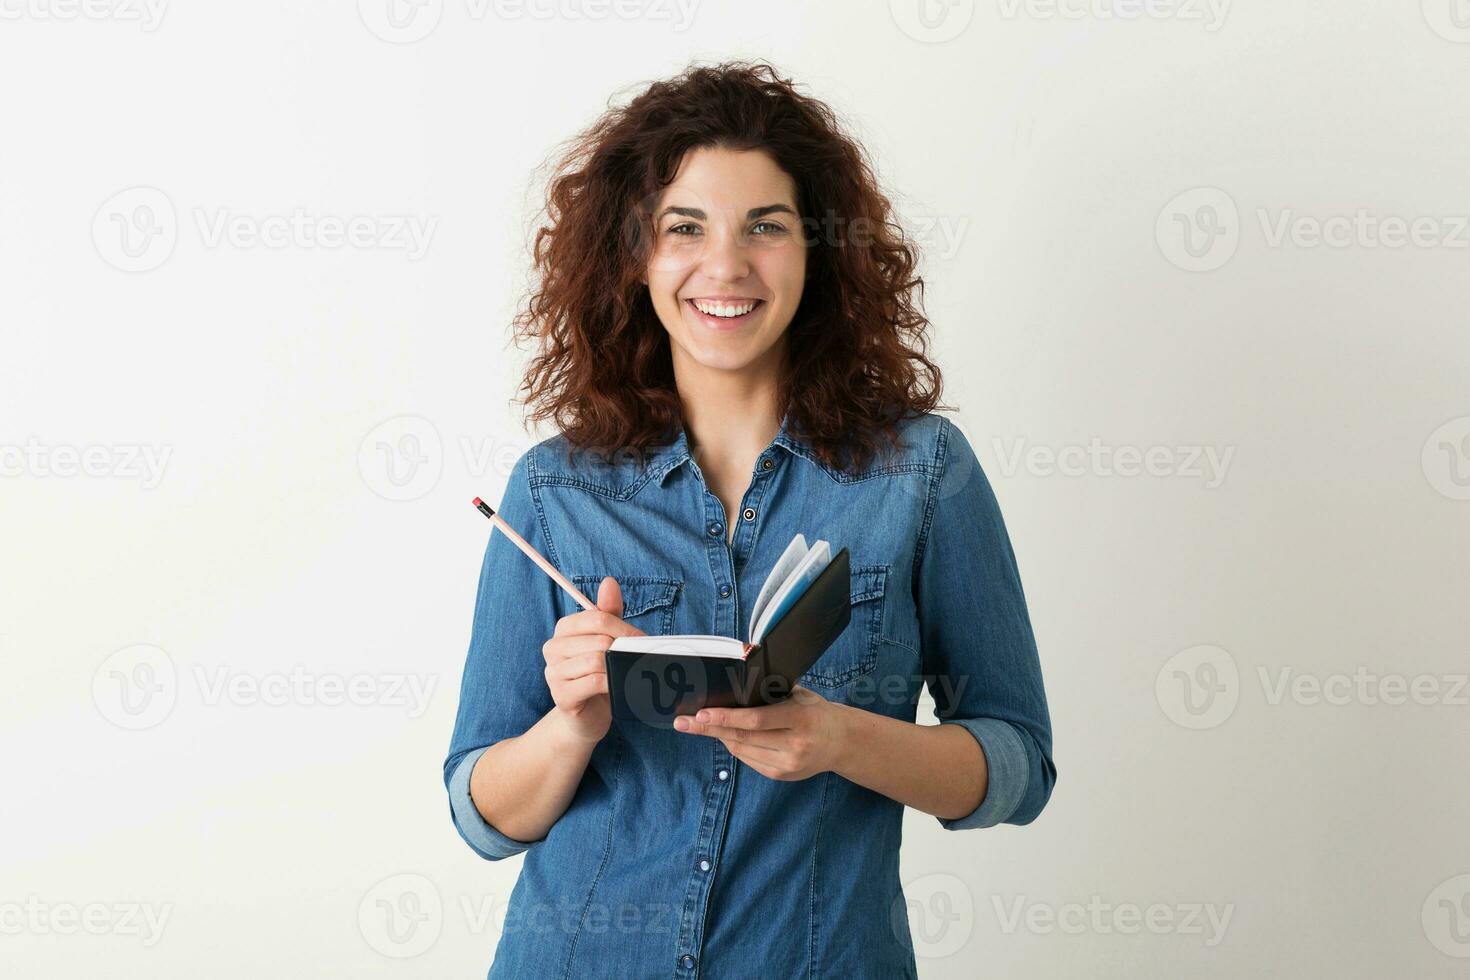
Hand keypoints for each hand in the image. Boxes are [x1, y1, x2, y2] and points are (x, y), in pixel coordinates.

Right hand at [542, 577, 645, 744]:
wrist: (586, 716)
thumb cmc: (597, 674)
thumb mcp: (604, 640)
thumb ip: (608, 612)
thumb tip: (609, 582)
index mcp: (564, 629)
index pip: (596, 617)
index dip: (624, 628)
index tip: (641, 640)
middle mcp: (553, 647)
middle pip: (599, 639)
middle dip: (625, 648)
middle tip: (639, 659)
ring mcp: (553, 672)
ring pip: (596, 660)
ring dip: (619, 667)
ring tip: (628, 673)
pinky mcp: (561, 696)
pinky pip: (593, 682)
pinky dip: (611, 683)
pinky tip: (617, 687)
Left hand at [672, 685, 847, 780]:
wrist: (841, 742)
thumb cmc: (814, 711)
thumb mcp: (799, 696)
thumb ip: (770, 693)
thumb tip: (732, 688)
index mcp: (800, 719)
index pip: (756, 720)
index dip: (726, 718)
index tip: (701, 714)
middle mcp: (795, 746)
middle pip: (742, 738)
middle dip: (709, 729)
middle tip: (683, 722)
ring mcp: (788, 765)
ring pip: (741, 750)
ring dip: (719, 736)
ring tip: (699, 725)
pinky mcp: (781, 776)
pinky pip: (748, 759)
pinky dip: (735, 746)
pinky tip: (726, 736)